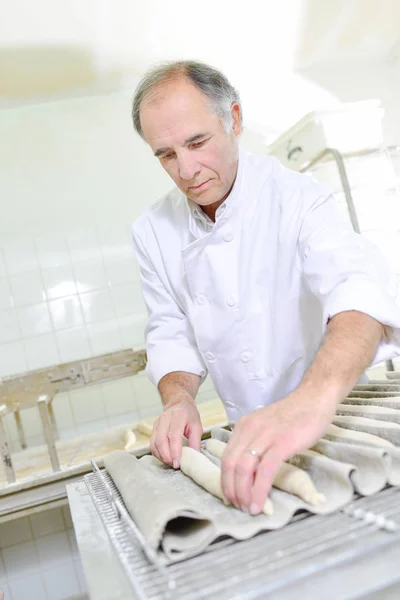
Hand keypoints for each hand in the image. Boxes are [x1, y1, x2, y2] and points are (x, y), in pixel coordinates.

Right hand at [150, 395, 202, 468]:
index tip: (177, 463)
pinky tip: (165, 458)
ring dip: (161, 456)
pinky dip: (157, 453)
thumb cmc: (189, 416)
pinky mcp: (153, 428)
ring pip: (154, 443)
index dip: (174, 451)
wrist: (179, 404)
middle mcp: (165, 419)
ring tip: (170, 462)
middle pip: (161, 440)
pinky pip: (152, 444)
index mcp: (178, 416)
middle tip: (174, 465)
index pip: (173, 435)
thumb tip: (194, 458)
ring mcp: (157, 423)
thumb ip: (195, 442)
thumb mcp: (197, 426)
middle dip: (166, 456)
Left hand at [220, 391, 334, 514]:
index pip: (226, 456)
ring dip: (243, 493)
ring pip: (244, 468)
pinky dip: (259, 490)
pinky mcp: (282, 443)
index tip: (230, 496)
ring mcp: (265, 436)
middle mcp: (250, 429)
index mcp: (244, 426)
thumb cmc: (294, 415)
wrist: (314, 398)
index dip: (225, 480)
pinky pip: (265, 471)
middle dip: (231, 489)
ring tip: (248, 509)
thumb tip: (251, 473)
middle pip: (230, 464)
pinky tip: (260, 504)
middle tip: (237, 506)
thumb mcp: (267, 427)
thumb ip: (257, 444)